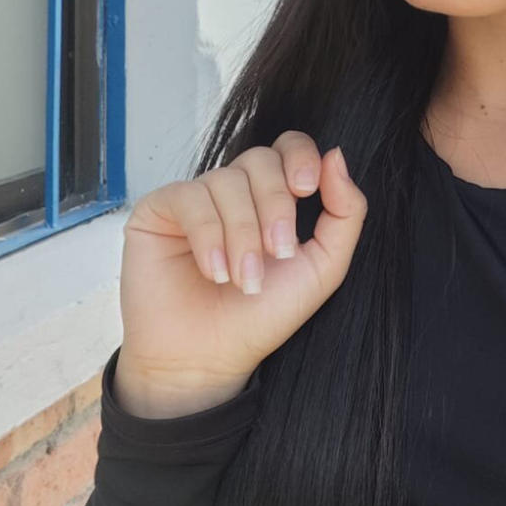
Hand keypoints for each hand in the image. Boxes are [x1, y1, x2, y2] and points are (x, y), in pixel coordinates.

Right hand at [113, 132, 366, 415]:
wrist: (207, 360)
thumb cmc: (262, 316)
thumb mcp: (323, 267)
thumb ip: (345, 213)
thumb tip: (336, 154)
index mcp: (273, 195)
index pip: (289, 145)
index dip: (300, 157)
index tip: (307, 190)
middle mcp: (234, 190)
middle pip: (261, 159)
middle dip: (275, 206)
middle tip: (277, 254)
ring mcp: (196, 197)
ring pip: (226, 180)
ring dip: (242, 234)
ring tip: (242, 280)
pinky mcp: (159, 210)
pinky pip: (189, 197)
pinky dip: (207, 234)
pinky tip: (214, 271)